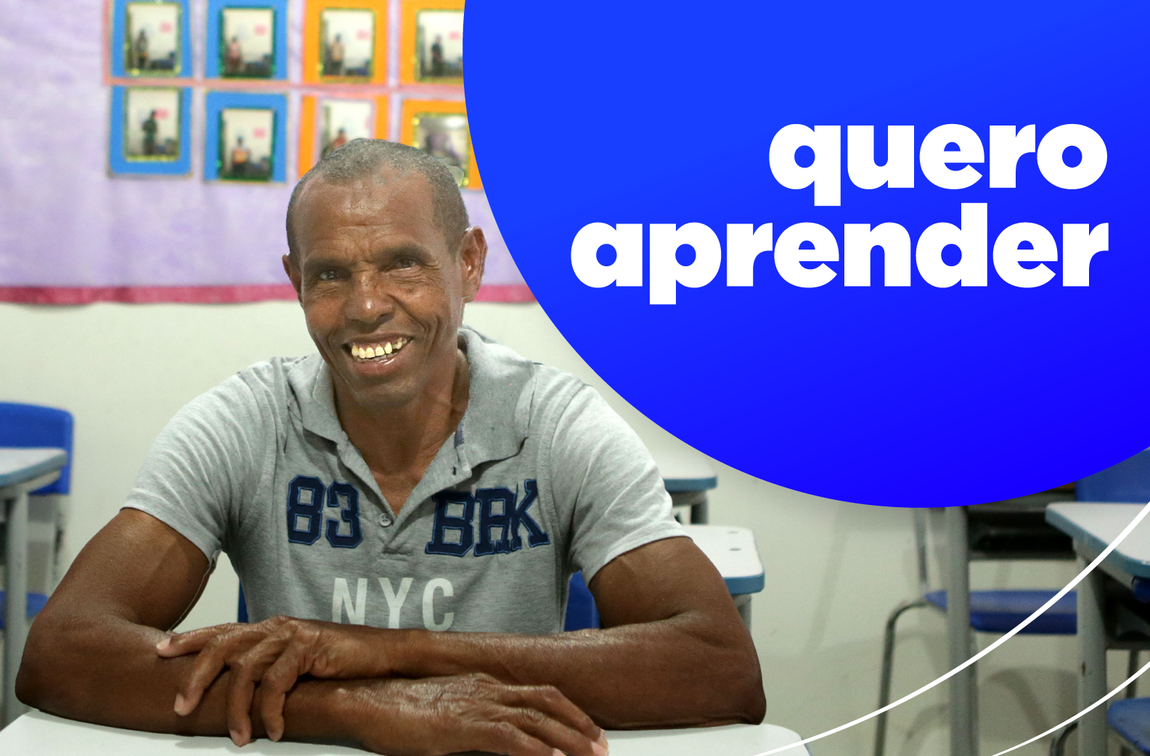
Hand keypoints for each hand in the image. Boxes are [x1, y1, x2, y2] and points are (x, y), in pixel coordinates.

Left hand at [156, 616, 389, 744]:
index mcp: (269, 629)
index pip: (221, 631)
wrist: (384, 654)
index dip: (189, 639)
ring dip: (237, 708)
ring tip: (240, 737)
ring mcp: (292, 636)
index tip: (160, 650)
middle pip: (222, 645)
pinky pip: (277, 683)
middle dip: (197, 677)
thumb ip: (270, 668)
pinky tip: (276, 730)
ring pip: (246, 669)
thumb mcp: (298, 663)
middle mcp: (276, 627)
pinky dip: (272, 711)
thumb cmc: (342, 662)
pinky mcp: (310, 648)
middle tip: (181, 707)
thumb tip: (241, 693)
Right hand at [339, 674, 607, 755]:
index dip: (567, 710)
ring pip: (536, 720)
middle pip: (546, 702)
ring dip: (567, 739)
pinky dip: (536, 750)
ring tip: (590, 755)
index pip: (537, 694)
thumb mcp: (444, 712)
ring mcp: (477, 706)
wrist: (367, 700)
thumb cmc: (398, 710)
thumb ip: (471, 721)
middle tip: (601, 746)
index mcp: (483, 685)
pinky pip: (510, 739)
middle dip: (578, 724)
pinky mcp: (464, 727)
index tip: (586, 728)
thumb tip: (494, 738)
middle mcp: (486, 690)